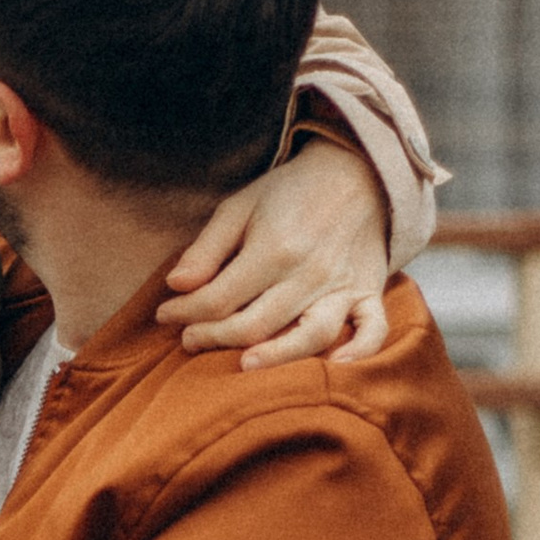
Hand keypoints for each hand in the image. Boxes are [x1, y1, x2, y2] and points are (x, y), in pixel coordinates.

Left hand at [157, 135, 392, 367]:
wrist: (355, 172)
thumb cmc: (290, 192)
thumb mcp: (239, 207)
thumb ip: (206, 249)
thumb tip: (176, 286)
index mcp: (273, 248)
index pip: (219, 298)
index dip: (185, 312)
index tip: (166, 315)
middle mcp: (309, 272)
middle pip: (256, 324)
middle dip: (214, 338)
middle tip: (190, 341)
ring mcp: (342, 285)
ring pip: (309, 335)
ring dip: (275, 357)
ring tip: (243, 366)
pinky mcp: (369, 292)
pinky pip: (372, 329)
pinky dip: (359, 351)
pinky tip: (334, 367)